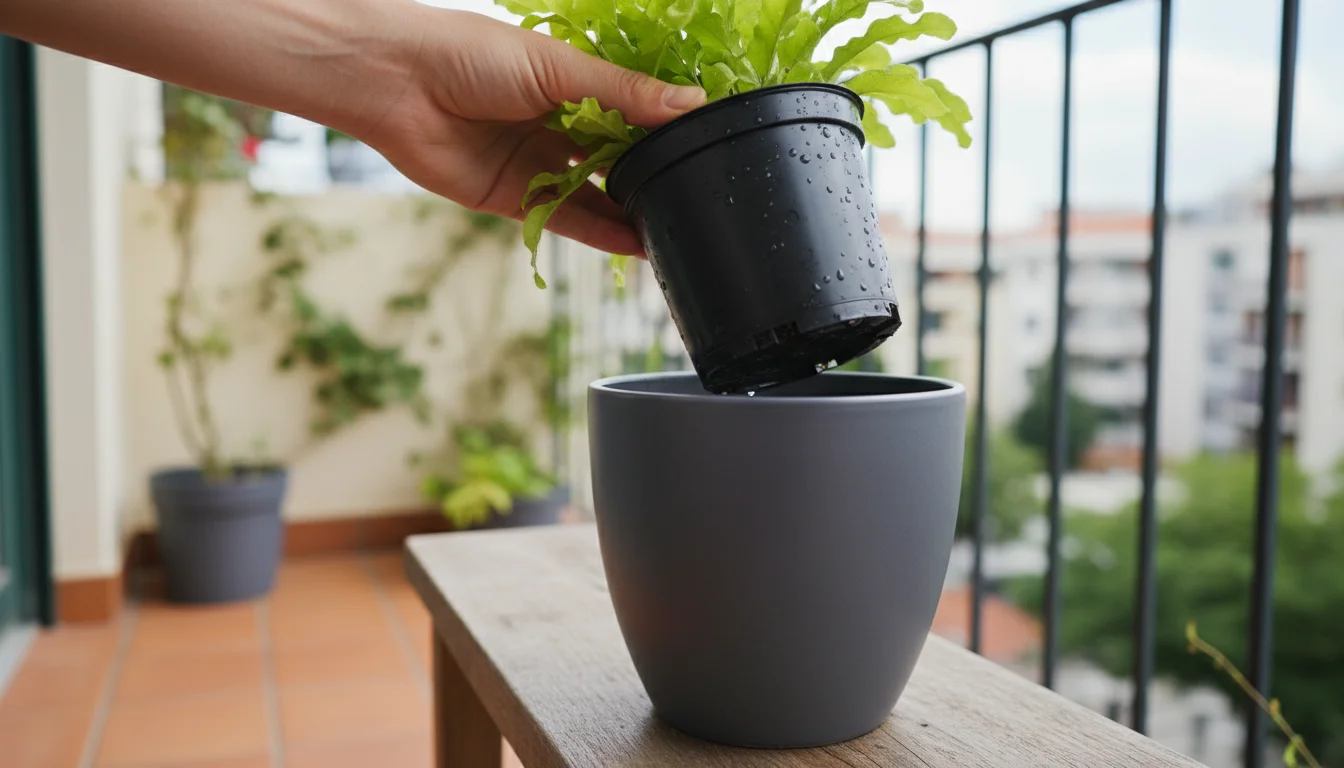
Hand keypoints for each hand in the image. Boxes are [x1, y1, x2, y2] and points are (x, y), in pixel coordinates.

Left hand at [360, 8, 705, 255]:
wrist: (394, 84)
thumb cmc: (469, 54)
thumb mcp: (557, 67)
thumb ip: (624, 92)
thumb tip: (692, 102)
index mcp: (571, 82)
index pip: (633, 109)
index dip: (667, 128)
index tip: (710, 144)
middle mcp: (558, 123)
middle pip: (618, 156)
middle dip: (654, 175)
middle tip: (702, 192)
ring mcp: (538, 163)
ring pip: (598, 194)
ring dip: (633, 211)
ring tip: (680, 227)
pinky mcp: (516, 199)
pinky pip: (567, 220)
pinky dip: (602, 234)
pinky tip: (637, 243)